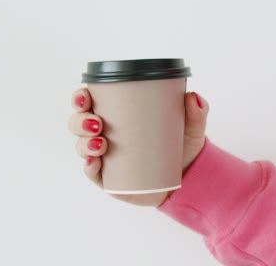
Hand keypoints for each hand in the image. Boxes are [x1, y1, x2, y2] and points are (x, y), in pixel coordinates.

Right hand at [68, 88, 208, 206]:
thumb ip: (196, 111)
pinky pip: (92, 173)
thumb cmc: (182, 145)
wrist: (188, 178)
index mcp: (116, 114)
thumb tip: (193, 96)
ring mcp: (104, 157)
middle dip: (80, 121)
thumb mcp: (191, 127)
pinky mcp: (109, 179)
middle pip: (79, 124)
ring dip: (84, 143)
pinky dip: (89, 167)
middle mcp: (104, 134)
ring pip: (82, 147)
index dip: (80, 97)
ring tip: (101, 144)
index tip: (85, 96)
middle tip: (97, 123)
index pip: (89, 102)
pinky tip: (93, 163)